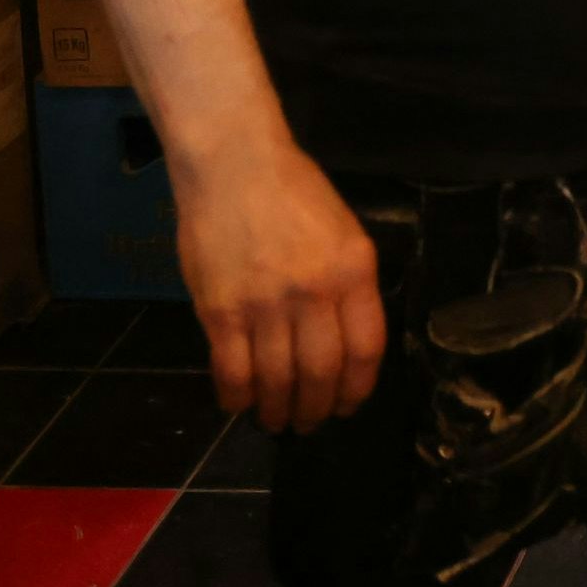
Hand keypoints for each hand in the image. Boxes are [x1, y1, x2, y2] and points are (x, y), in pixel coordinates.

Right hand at [170, 137, 385, 433]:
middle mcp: (315, 293)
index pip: (365, 349)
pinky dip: (237, 397)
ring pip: (277, 380)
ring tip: (276, 420)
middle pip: (322, 374)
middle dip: (317, 409)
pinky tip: (240, 403)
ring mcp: (266, 304)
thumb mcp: (344, 232)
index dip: (357, 388)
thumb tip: (345, 341)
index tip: (348, 405)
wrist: (233, 164)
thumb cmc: (292, 192)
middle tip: (309, 422)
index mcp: (353, 271)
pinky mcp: (220, 310)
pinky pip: (232, 371)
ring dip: (277, 410)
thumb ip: (348, 285)